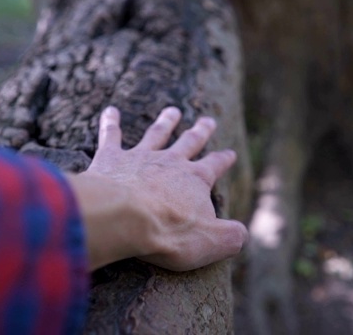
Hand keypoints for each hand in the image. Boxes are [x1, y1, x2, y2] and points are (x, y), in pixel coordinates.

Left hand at [67, 106, 247, 270]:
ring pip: (156, 133)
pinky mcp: (111, 158)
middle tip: (208, 120)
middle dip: (200, 132)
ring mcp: (140, 157)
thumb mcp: (211, 241)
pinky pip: (111, 135)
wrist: (123, 217)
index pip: (214, 166)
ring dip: (165, 122)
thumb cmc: (168, 231)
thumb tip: (242, 234)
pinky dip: (110, 122)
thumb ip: (230, 236)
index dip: (223, 160)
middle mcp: (170, 162)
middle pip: (189, 142)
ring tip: (172, 112)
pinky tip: (110, 111)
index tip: (230, 153)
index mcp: (195, 180)